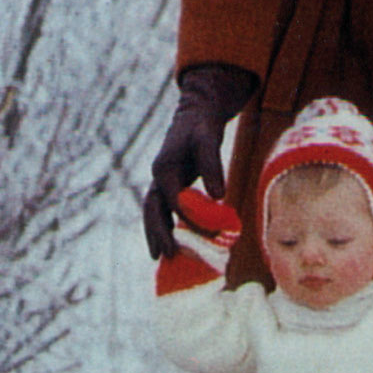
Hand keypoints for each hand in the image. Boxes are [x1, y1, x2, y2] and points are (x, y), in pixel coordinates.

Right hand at [142, 62, 258, 258]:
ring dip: (156, 234)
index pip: (172, 197)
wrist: (196, 114)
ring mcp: (162, 183)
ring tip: (159, 258)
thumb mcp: (208, 140)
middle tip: (164, 255)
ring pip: (155, 213)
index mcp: (164, 166)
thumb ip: (212, 166)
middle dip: (157, 232)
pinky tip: (173, 244)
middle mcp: (159, 177)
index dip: (185, 216)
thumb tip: (219, 197)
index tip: (202, 232)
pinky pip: (164, 211)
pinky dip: (166, 227)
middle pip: (152, 209)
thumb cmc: (202, 126)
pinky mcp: (170, 187)